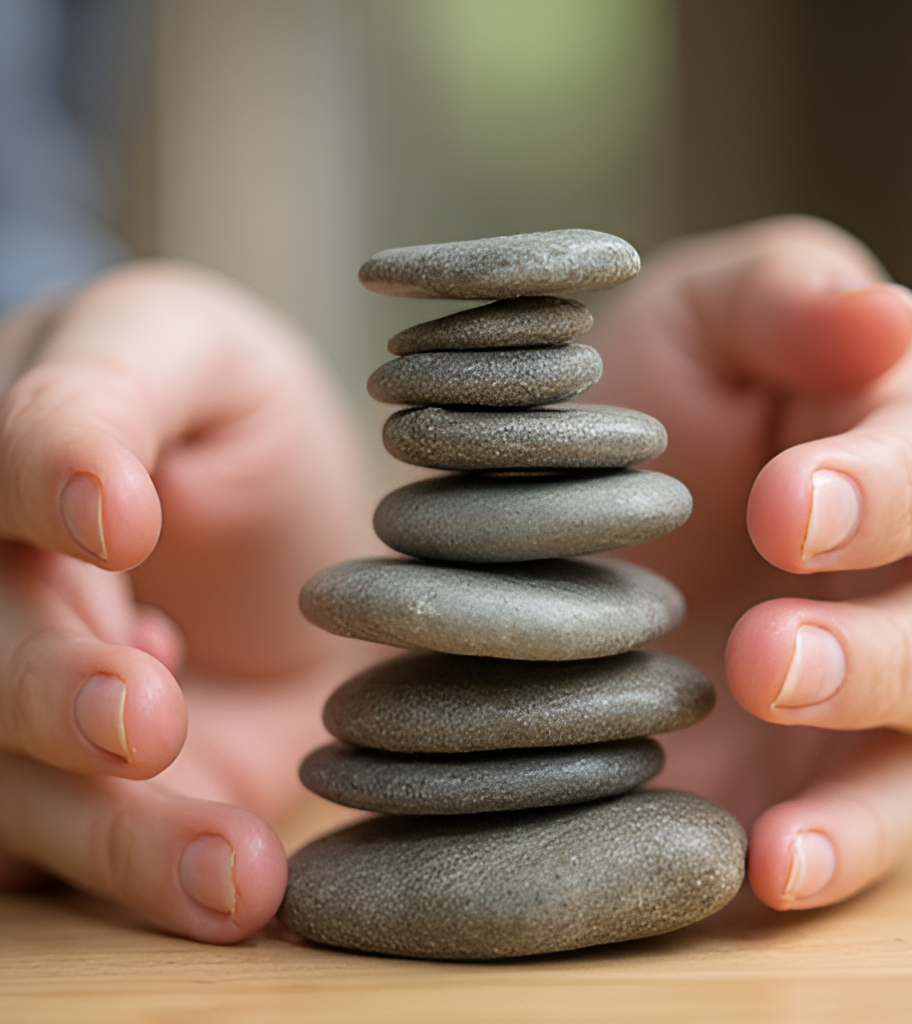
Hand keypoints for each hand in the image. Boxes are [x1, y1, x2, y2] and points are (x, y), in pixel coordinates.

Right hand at [0, 263, 375, 940]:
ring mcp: (27, 695)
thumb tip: (95, 491)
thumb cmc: (240, 429)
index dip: (52, 473)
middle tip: (141, 719)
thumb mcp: (198, 356)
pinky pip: (79, 849)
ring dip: (118, 835)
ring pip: (15, 783)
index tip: (121, 521)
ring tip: (235, 873)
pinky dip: (150, 878)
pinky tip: (233, 884)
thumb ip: (126, 387)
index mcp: (14, 452)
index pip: (5, 452)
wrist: (290, 548)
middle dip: (51, 688)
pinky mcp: (74, 789)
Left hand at [589, 217, 911, 909]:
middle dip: (877, 649)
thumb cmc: (660, 386)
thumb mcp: (704, 315)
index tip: (782, 504)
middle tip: (767, 654)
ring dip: (863, 781)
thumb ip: (787, 301)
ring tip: (781, 820)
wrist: (583, 492)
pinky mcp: (819, 763)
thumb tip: (884, 313)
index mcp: (907, 443)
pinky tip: (770, 868)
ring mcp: (876, 681)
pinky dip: (832, 851)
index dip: (882, 489)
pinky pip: (858, 821)